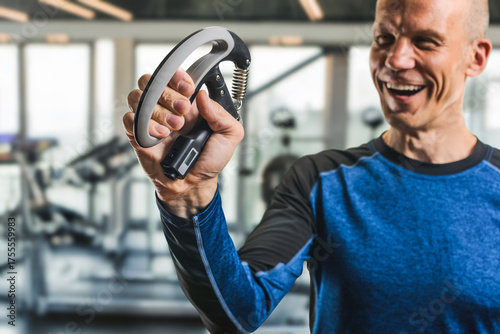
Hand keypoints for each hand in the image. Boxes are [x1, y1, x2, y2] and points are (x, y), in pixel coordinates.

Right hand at [123, 69, 243, 217]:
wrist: (195, 185)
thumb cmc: (210, 161)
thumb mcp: (229, 136)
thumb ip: (222, 114)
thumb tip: (202, 95)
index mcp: (188, 104)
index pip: (174, 77)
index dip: (177, 77)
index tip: (187, 88)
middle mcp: (167, 108)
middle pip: (152, 82)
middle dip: (169, 94)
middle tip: (183, 111)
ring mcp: (151, 121)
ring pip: (138, 97)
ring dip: (156, 110)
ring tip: (173, 128)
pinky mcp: (139, 136)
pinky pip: (129, 119)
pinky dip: (143, 124)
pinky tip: (160, 135)